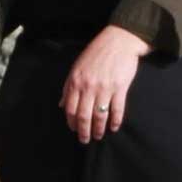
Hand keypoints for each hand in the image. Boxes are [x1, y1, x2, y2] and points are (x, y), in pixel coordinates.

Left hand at [59, 25, 151, 142]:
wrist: (118, 41)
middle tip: (85, 140)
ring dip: (98, 129)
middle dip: (83, 131)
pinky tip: (114, 127)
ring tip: (99, 135)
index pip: (70, 107)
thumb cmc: (96, 53)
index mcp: (76, 81)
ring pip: (99, 115)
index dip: (71, 122)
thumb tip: (60, 104)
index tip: (74, 130)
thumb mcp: (77, 67)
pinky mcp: (120, 88)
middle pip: (84, 115)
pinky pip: (117, 109)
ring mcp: (104, 88)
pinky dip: (115, 121)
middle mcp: (88, 86)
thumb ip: (68, 86)